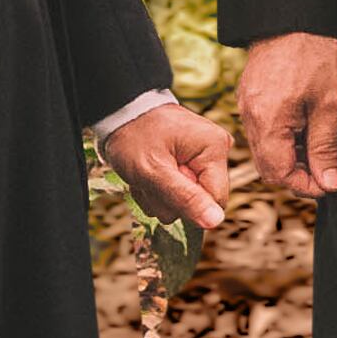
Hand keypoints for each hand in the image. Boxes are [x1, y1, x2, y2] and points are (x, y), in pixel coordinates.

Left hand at [102, 101, 233, 232]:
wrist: (120, 116)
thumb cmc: (133, 136)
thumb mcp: (153, 170)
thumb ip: (184, 197)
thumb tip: (216, 221)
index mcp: (214, 148)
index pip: (216, 200)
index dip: (187, 203)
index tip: (163, 184)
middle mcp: (216, 151)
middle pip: (201, 202)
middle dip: (169, 199)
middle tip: (149, 179)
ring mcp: (203, 158)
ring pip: (186, 202)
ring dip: (160, 196)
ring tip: (146, 174)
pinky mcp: (192, 163)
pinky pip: (180, 193)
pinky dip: (159, 189)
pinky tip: (149, 173)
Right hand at [238, 33, 336, 198]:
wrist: (294, 16)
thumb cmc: (316, 55)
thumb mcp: (330, 103)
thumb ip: (326, 147)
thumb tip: (329, 184)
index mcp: (267, 121)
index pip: (279, 174)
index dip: (305, 185)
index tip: (330, 182)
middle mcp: (250, 117)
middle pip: (268, 167)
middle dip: (297, 174)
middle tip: (326, 168)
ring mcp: (246, 107)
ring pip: (265, 150)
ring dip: (291, 157)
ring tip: (318, 146)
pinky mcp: (249, 97)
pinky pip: (262, 131)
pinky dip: (282, 139)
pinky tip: (304, 128)